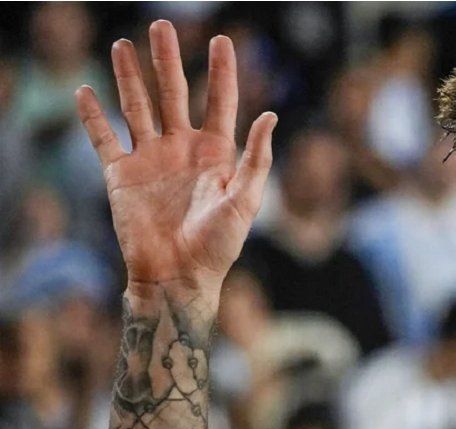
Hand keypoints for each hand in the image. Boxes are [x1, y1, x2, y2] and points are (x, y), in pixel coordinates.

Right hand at [75, 20, 276, 298]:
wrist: (179, 277)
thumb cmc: (219, 246)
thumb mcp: (246, 201)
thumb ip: (257, 158)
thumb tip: (271, 116)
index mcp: (217, 153)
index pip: (220, 101)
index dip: (221, 72)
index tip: (220, 41)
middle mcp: (182, 149)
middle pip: (174, 93)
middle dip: (167, 60)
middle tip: (161, 25)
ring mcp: (151, 159)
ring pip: (137, 106)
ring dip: (128, 76)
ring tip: (122, 44)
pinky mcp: (122, 175)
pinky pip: (104, 138)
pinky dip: (92, 116)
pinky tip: (85, 91)